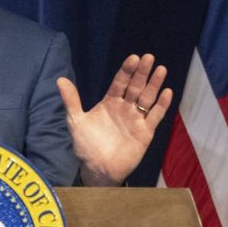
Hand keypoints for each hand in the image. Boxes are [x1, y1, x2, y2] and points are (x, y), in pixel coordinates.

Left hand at [57, 54, 172, 185]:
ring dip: (154, 85)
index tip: (134, 57)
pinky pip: (155, 116)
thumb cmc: (86, 145)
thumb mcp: (76, 121)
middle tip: (149, 58)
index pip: (119, 82)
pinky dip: (161, 105)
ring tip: (161, 69)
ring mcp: (136, 119)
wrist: (97, 169)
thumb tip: (60, 79)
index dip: (126, 70)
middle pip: (135, 87)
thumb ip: (71, 100)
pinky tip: (167, 92)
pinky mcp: (145, 132)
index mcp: (109, 102)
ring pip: (147, 98)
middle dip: (142, 73)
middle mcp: (125, 108)